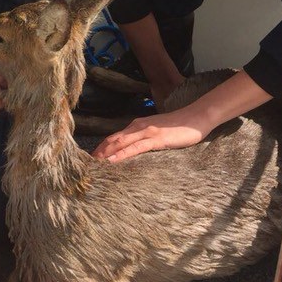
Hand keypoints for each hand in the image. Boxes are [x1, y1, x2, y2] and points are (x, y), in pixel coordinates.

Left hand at [92, 109, 206, 162]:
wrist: (196, 117)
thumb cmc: (178, 126)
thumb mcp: (157, 132)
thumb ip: (144, 138)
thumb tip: (134, 149)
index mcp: (137, 125)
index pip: (114, 137)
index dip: (101, 148)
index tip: (91, 159)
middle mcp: (138, 126)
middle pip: (112, 140)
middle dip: (98, 152)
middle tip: (85, 164)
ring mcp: (146, 132)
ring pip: (120, 143)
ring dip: (105, 154)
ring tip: (93, 164)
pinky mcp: (156, 139)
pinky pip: (135, 148)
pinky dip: (122, 154)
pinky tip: (113, 161)